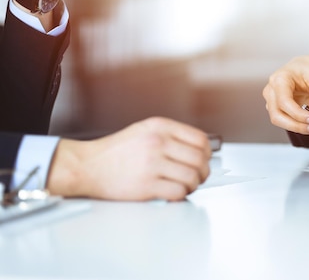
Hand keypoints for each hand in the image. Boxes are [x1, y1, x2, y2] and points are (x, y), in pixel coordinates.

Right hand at [47, 117, 211, 200]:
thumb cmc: (115, 151)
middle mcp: (158, 142)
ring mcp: (152, 164)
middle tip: (197, 177)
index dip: (207, 153)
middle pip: (200, 159)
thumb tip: (199, 150)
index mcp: (160, 127)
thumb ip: (170, 136)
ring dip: (193, 185)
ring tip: (185, 186)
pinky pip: (178, 192)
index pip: (200, 139)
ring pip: (192, 177)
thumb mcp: (144, 130)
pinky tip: (173, 193)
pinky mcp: (146, 185)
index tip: (204, 160)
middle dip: (203, 172)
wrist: (86, 165)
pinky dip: (181, 195)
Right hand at [263, 55, 308, 134]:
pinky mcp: (279, 108)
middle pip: (277, 115)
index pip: (284, 101)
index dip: (298, 114)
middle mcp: (272, 91)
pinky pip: (287, 121)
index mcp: (279, 79)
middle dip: (297, 125)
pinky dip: (300, 126)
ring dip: (299, 128)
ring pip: (280, 121)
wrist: (305, 66)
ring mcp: (273, 101)